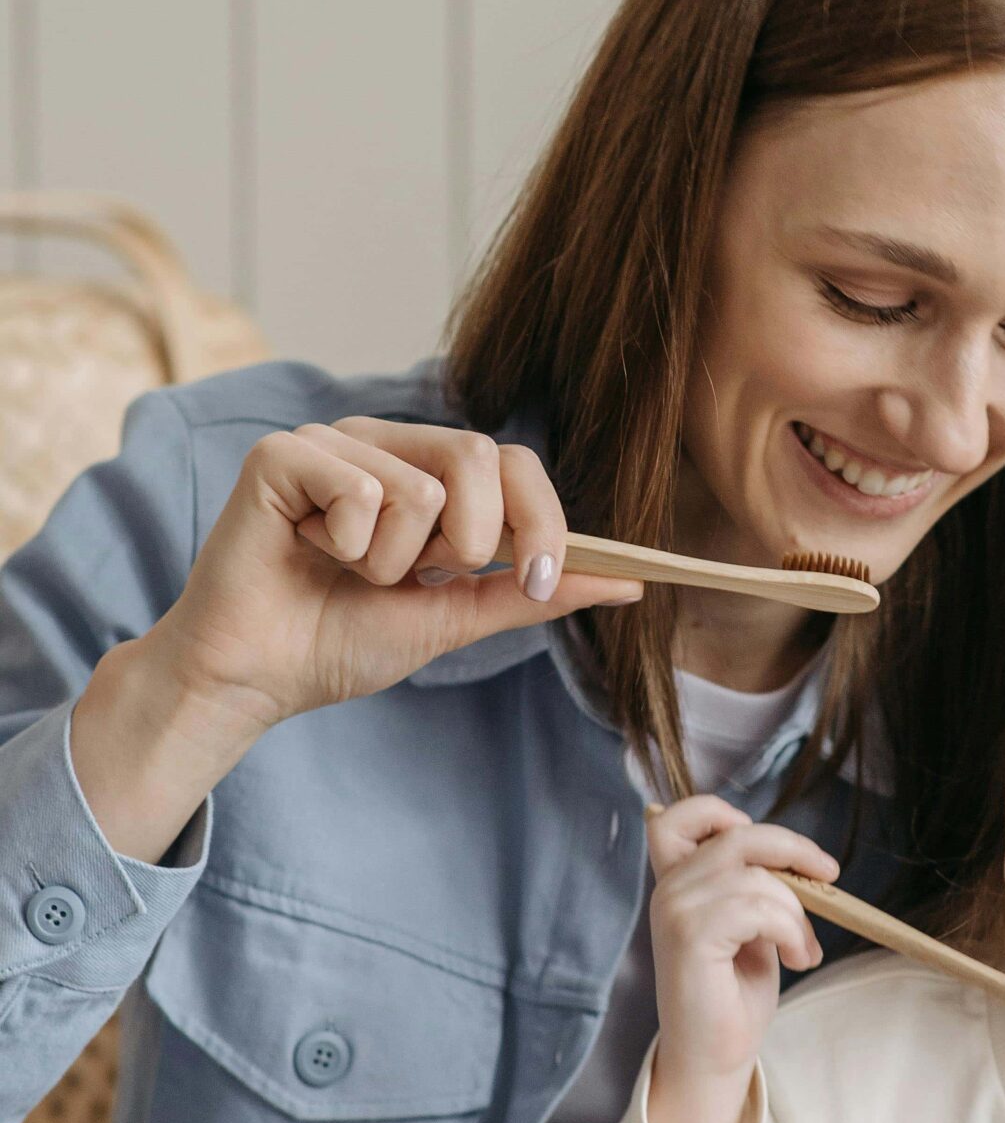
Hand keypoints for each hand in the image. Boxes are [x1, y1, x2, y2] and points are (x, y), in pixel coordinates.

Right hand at [148, 418, 642, 732]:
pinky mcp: (282, 454)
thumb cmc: (342, 641)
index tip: (541, 581)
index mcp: (429, 472)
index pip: (515, 461)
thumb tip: (628, 581)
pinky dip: (345, 545)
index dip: (543, 520)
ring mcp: (333, 442)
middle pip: (479, 454)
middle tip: (416, 578)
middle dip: (471, 541)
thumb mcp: (456, 616)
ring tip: (346, 571)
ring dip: (392, 561)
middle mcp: (385, 443)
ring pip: (420, 487)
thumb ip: (532, 591)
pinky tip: (307, 552)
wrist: (257, 680)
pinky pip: (358, 488)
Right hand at [644, 796, 837, 1122]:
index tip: (766, 845)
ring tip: (805, 948)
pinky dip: (791, 930)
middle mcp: (668, 890)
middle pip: (738, 835)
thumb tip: (795, 858)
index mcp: (677, 883)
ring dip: (797, 912)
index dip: (718, 811)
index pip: (675, 818)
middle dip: (793, 852)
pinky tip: (797, 958)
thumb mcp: (750, 924)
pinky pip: (760, 908)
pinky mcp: (690, 936)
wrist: (715, 1056)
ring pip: (757, 876)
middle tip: (829, 878)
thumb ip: (754, 884)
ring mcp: (675, 911)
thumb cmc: (733, 993)